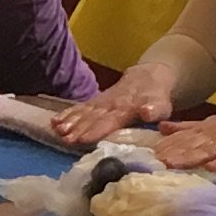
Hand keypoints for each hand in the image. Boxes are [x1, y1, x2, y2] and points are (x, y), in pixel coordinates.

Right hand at [52, 66, 175, 145]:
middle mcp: (110, 105)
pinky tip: (53, 122)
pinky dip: (66, 114)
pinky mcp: (94, 102)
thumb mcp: (161, 105)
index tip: (82, 139)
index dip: (95, 130)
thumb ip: (154, 109)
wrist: (147, 77)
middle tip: (65, 138)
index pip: (109, 121)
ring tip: (56, 130)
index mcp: (126, 109)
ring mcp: (100, 103)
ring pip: (83, 112)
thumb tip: (148, 112)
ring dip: (69, 122)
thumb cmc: (155, 98)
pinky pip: (79, 108)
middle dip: (78, 128)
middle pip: (92, 118)